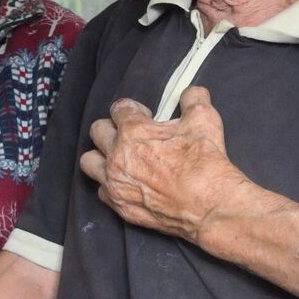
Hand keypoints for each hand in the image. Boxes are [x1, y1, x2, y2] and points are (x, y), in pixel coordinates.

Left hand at [80, 87, 249, 239]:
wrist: (209, 205)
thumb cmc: (205, 163)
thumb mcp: (204, 120)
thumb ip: (193, 99)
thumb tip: (192, 93)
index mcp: (133, 131)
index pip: (119, 108)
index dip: (133, 109)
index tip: (144, 116)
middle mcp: (117, 155)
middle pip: (98, 131)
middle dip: (113, 128)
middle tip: (131, 135)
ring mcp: (116, 182)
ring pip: (89, 161)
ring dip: (101, 156)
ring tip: (119, 158)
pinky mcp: (120, 206)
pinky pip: (102, 190)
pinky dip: (111, 185)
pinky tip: (128, 183)